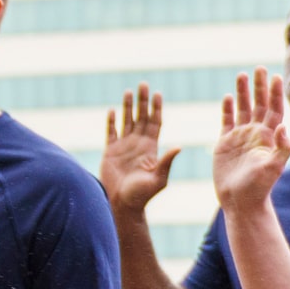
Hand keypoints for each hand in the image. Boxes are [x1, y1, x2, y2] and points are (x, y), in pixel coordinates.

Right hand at [100, 85, 180, 212]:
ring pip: (126, 121)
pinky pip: (111, 132)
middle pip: (141, 117)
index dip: (156, 109)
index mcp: (151, 148)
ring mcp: (124, 146)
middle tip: (143, 84)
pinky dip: (111, 121)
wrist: (123, 204)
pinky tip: (113, 110)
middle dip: (142, 101)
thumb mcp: (158, 179)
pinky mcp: (110, 151)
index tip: (158, 94)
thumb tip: (179, 146)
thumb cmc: (143, 195)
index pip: (155, 123)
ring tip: (129, 91)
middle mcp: (138, 144)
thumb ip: (166, 162)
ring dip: (128, 107)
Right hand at [211, 69, 289, 211]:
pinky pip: (226, 122)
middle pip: (259, 105)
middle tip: (259, 68)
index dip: (275, 94)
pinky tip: (227, 97)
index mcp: (269, 138)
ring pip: (242, 109)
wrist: (241, 201)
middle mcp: (256, 135)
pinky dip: (227, 109)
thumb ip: (281, 148)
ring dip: (243, 93)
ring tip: (242, 74)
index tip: (277, 76)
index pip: (274, 110)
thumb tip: (283, 126)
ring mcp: (240, 138)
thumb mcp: (273, 168)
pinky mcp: (225, 144)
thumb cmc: (259, 188)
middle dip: (260, 86)